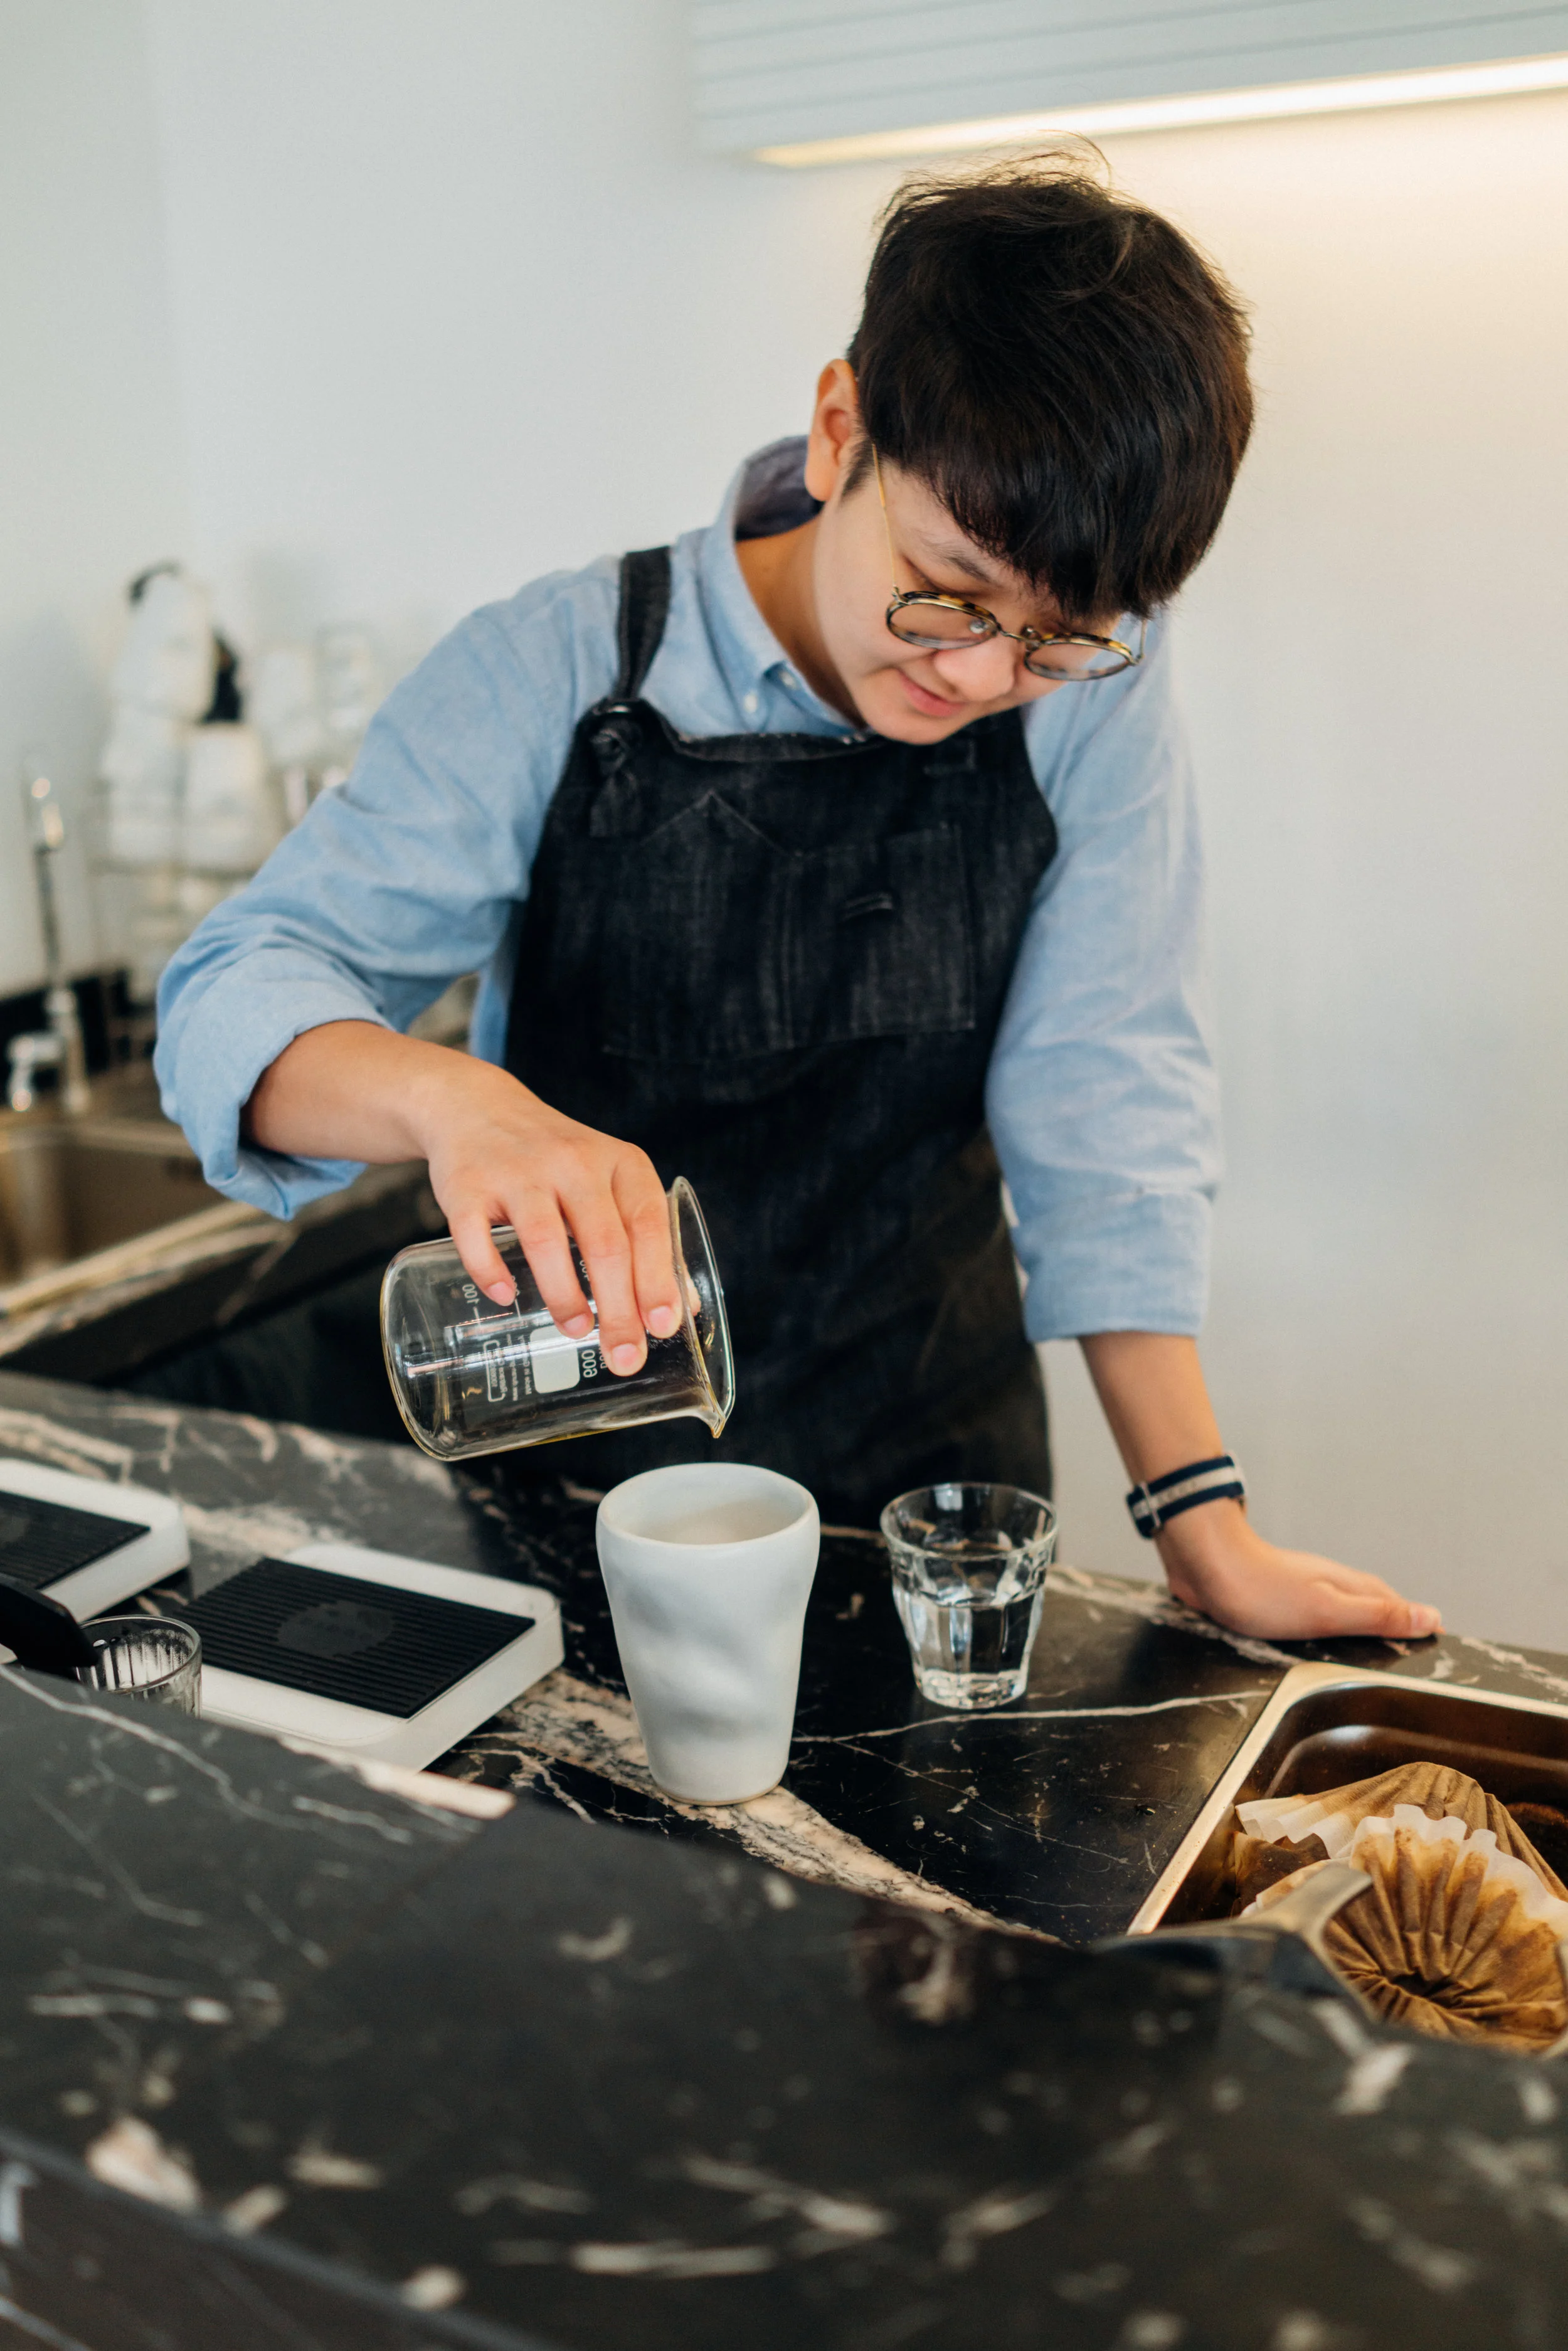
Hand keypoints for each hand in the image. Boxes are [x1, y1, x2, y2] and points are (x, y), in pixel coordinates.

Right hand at [245, 1023, 680, 1375]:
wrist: (481, 1108)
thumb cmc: (560, 1162)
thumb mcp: (612, 1182)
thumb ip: (646, 1238)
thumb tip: (681, 1310)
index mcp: (620, 1163)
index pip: (648, 1224)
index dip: (658, 1278)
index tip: (663, 1327)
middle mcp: (573, 1161)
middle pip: (604, 1242)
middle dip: (618, 1308)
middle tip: (623, 1356)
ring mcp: (518, 1172)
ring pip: (547, 1240)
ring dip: (565, 1294)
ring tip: (577, 1330)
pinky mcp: (468, 1185)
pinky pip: (476, 1234)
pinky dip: (490, 1270)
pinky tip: (506, 1297)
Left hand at [1157, 1501, 1441, 1641]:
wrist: (1204, 1565)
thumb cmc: (1262, 1589)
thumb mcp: (1328, 1610)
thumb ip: (1377, 1615)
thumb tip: (1430, 1617)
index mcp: (1347, 1585)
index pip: (1394, 1604)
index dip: (1415, 1622)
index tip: (1439, 1637)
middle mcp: (1327, 1584)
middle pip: (1369, 1604)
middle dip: (1391, 1624)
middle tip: (1410, 1648)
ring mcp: (1300, 1589)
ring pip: (1339, 1609)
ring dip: (1357, 1626)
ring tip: (1372, 1649)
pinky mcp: (1272, 1598)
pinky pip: (1310, 1617)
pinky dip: (1324, 1631)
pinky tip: (1316, 1643)